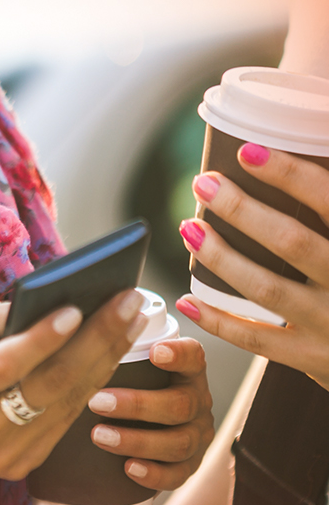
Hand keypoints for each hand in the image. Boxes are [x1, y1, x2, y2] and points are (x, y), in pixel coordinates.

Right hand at [0, 289, 148, 483]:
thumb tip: (54, 300)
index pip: (7, 365)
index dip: (43, 339)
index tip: (77, 308)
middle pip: (51, 385)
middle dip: (98, 340)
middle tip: (131, 302)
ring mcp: (6, 455)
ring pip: (69, 403)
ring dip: (107, 358)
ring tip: (135, 318)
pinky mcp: (23, 465)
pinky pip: (66, 419)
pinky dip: (92, 382)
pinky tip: (114, 349)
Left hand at [86, 337, 213, 490]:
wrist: (155, 424)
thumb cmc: (136, 379)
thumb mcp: (136, 359)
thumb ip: (121, 341)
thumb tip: (86, 316)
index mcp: (189, 370)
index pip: (194, 357)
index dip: (178, 354)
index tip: (154, 351)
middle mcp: (198, 401)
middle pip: (179, 404)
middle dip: (137, 404)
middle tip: (97, 401)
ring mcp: (198, 435)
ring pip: (178, 442)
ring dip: (137, 440)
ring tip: (98, 435)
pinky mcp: (191, 465)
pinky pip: (178, 475)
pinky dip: (153, 474)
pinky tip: (127, 468)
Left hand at [177, 143, 328, 389]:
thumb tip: (309, 146)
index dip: (289, 174)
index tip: (247, 152)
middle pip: (291, 242)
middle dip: (241, 210)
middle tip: (204, 184)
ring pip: (267, 289)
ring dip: (221, 256)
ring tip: (190, 227)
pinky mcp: (316, 358)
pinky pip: (258, 340)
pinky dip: (218, 320)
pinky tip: (188, 300)